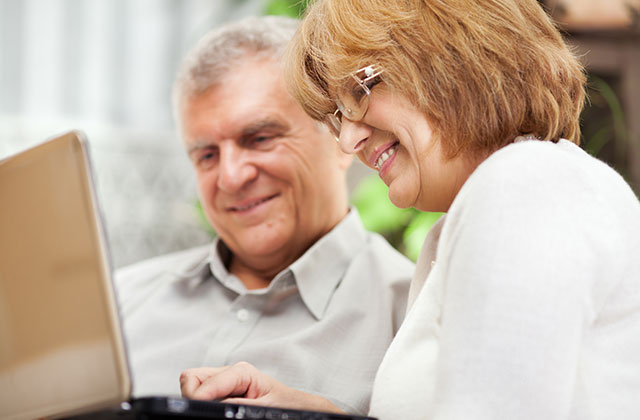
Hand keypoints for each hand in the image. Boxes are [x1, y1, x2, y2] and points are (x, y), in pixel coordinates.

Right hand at [180, 362, 343, 413]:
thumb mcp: (265, 407)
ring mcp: (224, 382)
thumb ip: (238, 404)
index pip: (204, 380)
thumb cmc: (286, 405)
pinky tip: (212, 410)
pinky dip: (200, 401)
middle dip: (191, 394)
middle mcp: (230, 373)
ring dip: (195, 398)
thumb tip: (216, 404)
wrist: (296, 407)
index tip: (196, 407)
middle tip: (198, 411)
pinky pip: (200, 393)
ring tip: (208, 411)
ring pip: (192, 384)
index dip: (198, 396)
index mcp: (241, 372)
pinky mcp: (221, 392)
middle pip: (192, 377)